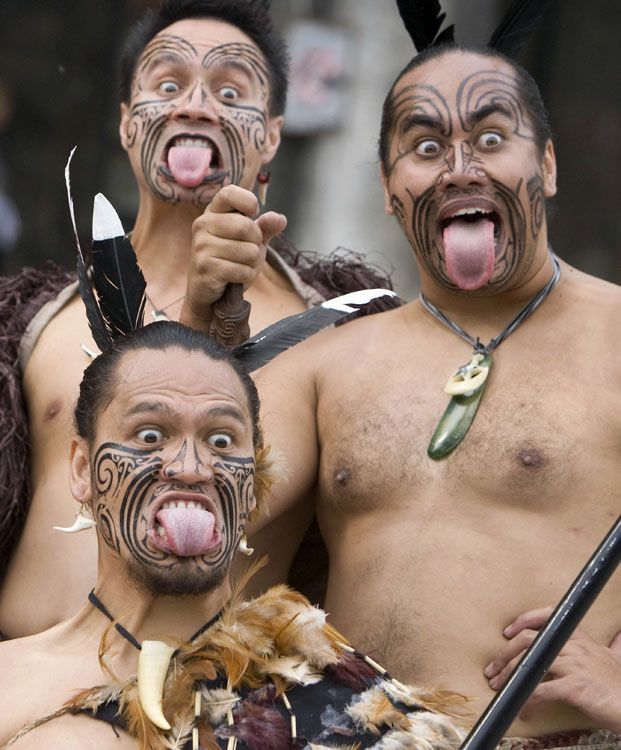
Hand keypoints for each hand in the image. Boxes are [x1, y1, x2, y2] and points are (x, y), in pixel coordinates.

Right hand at [180, 184, 286, 329]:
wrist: (206, 291)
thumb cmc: (228, 261)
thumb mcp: (249, 241)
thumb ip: (264, 228)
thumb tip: (280, 219)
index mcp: (212, 213)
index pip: (229, 193)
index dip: (248, 202)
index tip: (252, 215)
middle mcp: (203, 225)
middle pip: (246, 226)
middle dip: (256, 243)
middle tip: (247, 252)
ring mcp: (202, 246)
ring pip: (248, 251)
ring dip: (252, 263)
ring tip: (239, 266)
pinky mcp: (205, 267)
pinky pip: (243, 270)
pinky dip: (246, 276)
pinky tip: (235, 278)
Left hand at [484, 606, 620, 731]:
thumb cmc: (620, 684)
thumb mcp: (614, 657)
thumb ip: (612, 644)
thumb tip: (619, 634)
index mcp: (579, 637)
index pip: (546, 616)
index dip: (523, 621)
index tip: (507, 633)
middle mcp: (574, 646)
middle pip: (528, 640)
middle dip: (505, 654)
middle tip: (492, 669)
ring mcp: (573, 665)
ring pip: (529, 664)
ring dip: (509, 677)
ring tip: (499, 687)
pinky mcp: (573, 687)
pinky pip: (540, 691)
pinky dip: (527, 701)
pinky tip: (524, 711)